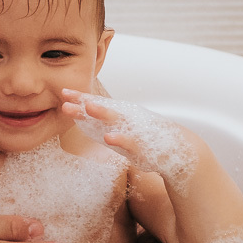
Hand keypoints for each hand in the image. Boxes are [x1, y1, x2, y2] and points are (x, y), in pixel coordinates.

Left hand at [60, 89, 196, 183]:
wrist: (178, 150)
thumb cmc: (146, 138)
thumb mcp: (123, 127)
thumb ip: (104, 121)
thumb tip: (82, 112)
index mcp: (120, 116)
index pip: (97, 104)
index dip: (81, 98)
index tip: (63, 92)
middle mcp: (127, 120)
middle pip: (102, 108)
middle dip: (84, 102)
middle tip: (66, 95)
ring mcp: (135, 131)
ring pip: (117, 121)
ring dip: (103, 113)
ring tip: (88, 107)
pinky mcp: (144, 147)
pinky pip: (130, 143)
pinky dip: (120, 139)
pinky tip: (108, 137)